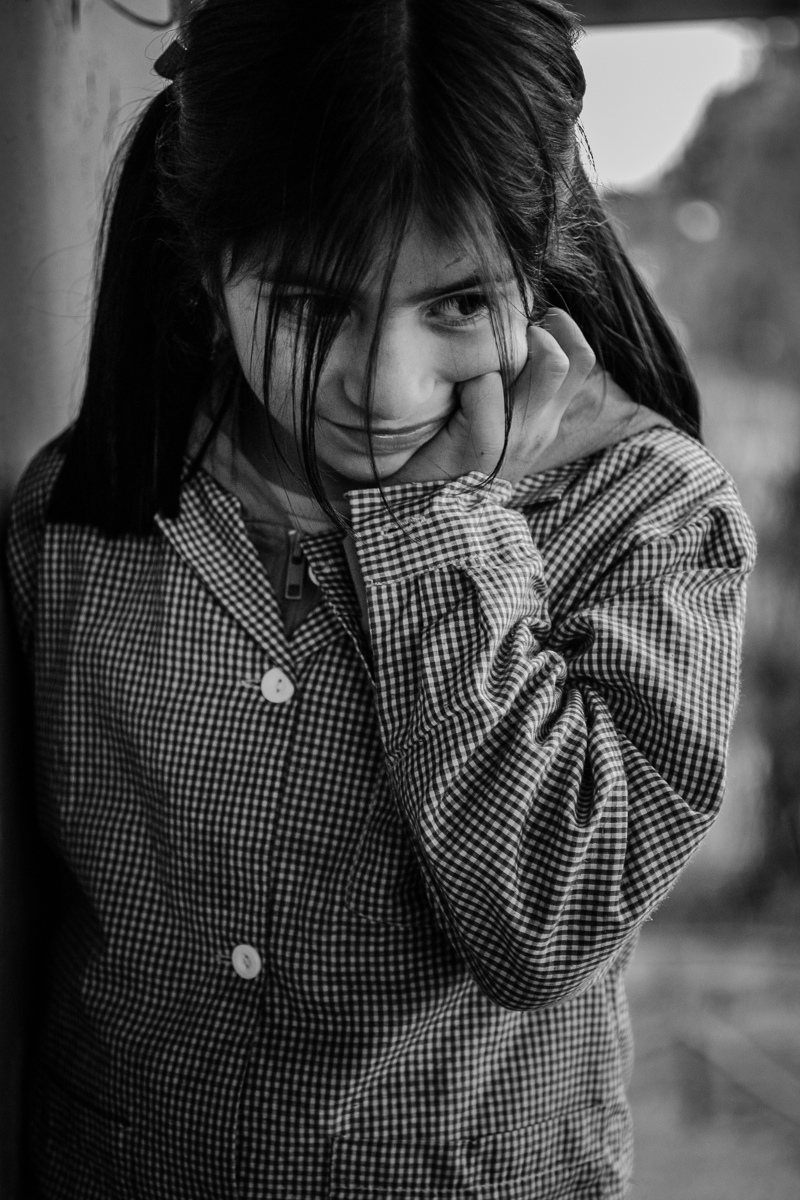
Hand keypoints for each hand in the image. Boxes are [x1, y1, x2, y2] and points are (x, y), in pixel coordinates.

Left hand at [383, 308, 595, 486]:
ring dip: (516, 345)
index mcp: (545, 419)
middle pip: (575, 357)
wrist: (424, 514)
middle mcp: (541, 426)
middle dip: (545, 329)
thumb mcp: (487, 421)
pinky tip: (448, 391)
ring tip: (484, 356)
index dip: (558, 330)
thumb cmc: (447, 461)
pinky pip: (487, 386)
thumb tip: (499, 336)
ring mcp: (520, 437)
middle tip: (508, 332)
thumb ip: (503, 387)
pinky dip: (469, 376)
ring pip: (550, 363)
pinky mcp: (488, 445)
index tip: (521, 325)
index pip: (580, 359)